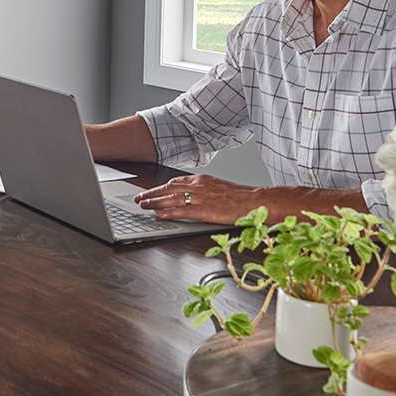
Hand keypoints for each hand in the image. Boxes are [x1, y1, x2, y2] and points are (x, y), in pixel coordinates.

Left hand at [133, 174, 259, 223]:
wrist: (255, 201)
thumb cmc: (241, 196)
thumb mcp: (219, 187)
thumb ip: (203, 189)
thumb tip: (189, 194)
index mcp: (201, 180)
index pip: (174, 182)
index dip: (159, 187)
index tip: (150, 191)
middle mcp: (198, 187)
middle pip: (168, 189)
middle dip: (152, 194)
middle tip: (139, 198)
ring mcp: (200, 198)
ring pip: (171, 199)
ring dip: (154, 203)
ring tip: (143, 206)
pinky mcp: (204, 211)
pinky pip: (181, 211)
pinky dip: (168, 213)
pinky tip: (159, 215)